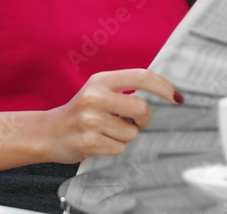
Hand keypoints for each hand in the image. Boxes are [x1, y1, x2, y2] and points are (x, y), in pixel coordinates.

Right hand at [45, 69, 181, 163]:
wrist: (49, 132)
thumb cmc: (83, 112)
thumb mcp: (99, 92)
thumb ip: (125, 90)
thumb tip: (166, 97)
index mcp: (101, 80)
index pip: (141, 76)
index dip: (163, 86)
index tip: (177, 98)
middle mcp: (94, 96)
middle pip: (141, 108)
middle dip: (145, 119)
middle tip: (138, 122)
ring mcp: (89, 119)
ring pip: (131, 132)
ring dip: (127, 136)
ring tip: (109, 132)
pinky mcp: (87, 141)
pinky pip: (119, 148)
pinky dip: (115, 148)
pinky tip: (101, 143)